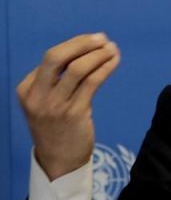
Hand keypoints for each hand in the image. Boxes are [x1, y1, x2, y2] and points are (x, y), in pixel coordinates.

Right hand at [17, 33, 120, 180]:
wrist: (58, 160)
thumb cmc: (56, 127)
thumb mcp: (46, 102)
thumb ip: (56, 81)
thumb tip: (85, 51)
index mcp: (27, 88)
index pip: (52, 57)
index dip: (76, 44)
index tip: (94, 40)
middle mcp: (37, 95)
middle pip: (56, 57)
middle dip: (82, 43)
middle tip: (102, 38)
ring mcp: (55, 105)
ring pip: (77, 68)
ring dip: (99, 55)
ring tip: (113, 49)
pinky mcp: (74, 113)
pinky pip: (92, 82)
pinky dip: (105, 68)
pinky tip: (114, 62)